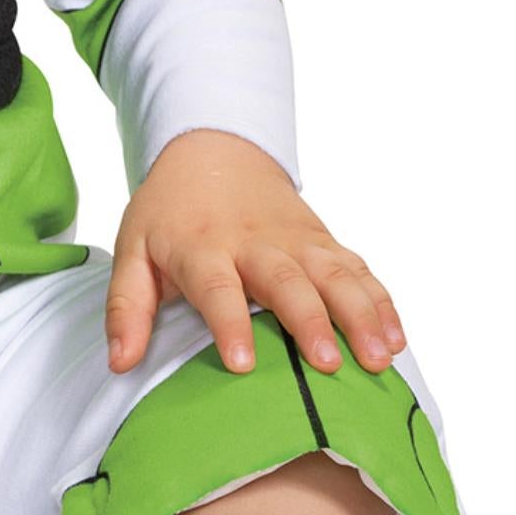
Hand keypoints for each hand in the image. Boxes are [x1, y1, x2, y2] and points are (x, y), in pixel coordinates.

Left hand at [105, 128, 407, 378]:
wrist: (212, 151)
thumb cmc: (169, 214)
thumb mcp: (133, 250)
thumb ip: (126, 307)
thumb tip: (119, 364)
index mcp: (201, 247)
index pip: (216, 286)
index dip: (229, 323)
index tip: (241, 364)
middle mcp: (254, 242)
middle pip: (286, 280)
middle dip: (309, 321)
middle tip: (328, 364)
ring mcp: (296, 240)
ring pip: (334, 274)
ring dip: (360, 314)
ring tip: (379, 357)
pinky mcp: (323, 242)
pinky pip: (358, 271)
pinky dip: (381, 302)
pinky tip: (396, 338)